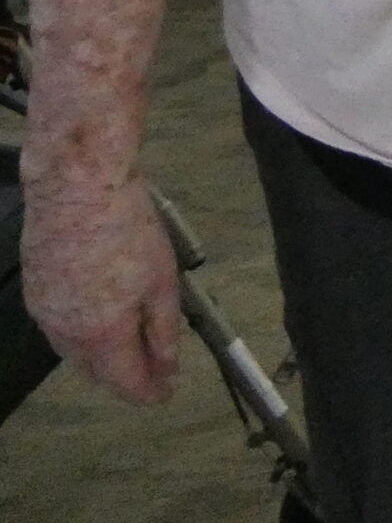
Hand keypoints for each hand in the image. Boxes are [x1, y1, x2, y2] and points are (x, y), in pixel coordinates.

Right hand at [21, 172, 182, 403]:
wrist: (77, 188)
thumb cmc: (129, 231)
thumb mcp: (162, 282)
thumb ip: (163, 331)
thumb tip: (167, 367)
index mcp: (101, 335)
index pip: (124, 382)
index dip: (148, 392)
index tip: (165, 393)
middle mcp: (64, 333)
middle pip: (95, 371)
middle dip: (123, 376)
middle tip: (151, 371)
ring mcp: (43, 312)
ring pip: (72, 351)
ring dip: (100, 356)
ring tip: (128, 347)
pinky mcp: (34, 290)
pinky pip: (58, 326)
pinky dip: (80, 332)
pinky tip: (98, 317)